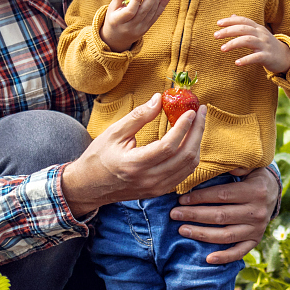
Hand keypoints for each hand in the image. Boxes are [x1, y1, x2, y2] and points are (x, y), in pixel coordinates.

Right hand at [60, 92, 203, 214]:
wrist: (89, 187)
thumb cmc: (98, 157)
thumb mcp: (113, 133)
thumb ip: (138, 116)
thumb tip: (159, 99)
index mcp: (135, 164)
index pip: (169, 146)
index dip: (183, 127)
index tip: (191, 111)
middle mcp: (149, 179)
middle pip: (185, 156)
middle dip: (197, 131)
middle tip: (200, 112)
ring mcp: (157, 188)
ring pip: (189, 166)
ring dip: (197, 143)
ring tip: (197, 123)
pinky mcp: (160, 190)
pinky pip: (184, 173)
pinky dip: (191, 156)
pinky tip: (189, 140)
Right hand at [99, 0, 169, 50]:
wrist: (116, 38)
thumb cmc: (114, 19)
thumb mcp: (113, 7)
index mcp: (118, 21)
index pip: (129, 11)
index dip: (136, 1)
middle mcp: (130, 27)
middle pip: (143, 12)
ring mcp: (139, 29)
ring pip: (151, 14)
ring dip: (158, 0)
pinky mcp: (146, 29)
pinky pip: (155, 17)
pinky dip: (162, 6)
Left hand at [170, 167, 281, 263]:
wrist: (274, 192)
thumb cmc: (253, 177)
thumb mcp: (251, 166)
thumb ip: (239, 165)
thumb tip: (228, 167)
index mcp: (255, 191)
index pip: (222, 195)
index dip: (200, 197)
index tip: (181, 199)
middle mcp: (258, 212)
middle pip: (221, 216)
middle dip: (194, 215)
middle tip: (174, 214)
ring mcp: (257, 229)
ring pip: (226, 235)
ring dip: (202, 234)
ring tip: (182, 230)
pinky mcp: (256, 240)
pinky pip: (239, 252)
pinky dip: (224, 257)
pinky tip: (208, 259)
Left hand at [214, 16, 289, 74]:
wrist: (286, 57)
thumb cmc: (268, 45)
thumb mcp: (258, 33)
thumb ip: (246, 25)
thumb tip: (232, 15)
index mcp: (258, 28)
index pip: (243, 21)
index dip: (231, 20)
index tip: (218, 23)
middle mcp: (261, 34)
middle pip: (243, 29)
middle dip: (228, 31)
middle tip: (215, 35)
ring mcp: (265, 45)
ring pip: (248, 40)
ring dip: (234, 43)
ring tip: (222, 48)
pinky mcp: (267, 57)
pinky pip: (256, 57)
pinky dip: (246, 59)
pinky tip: (237, 63)